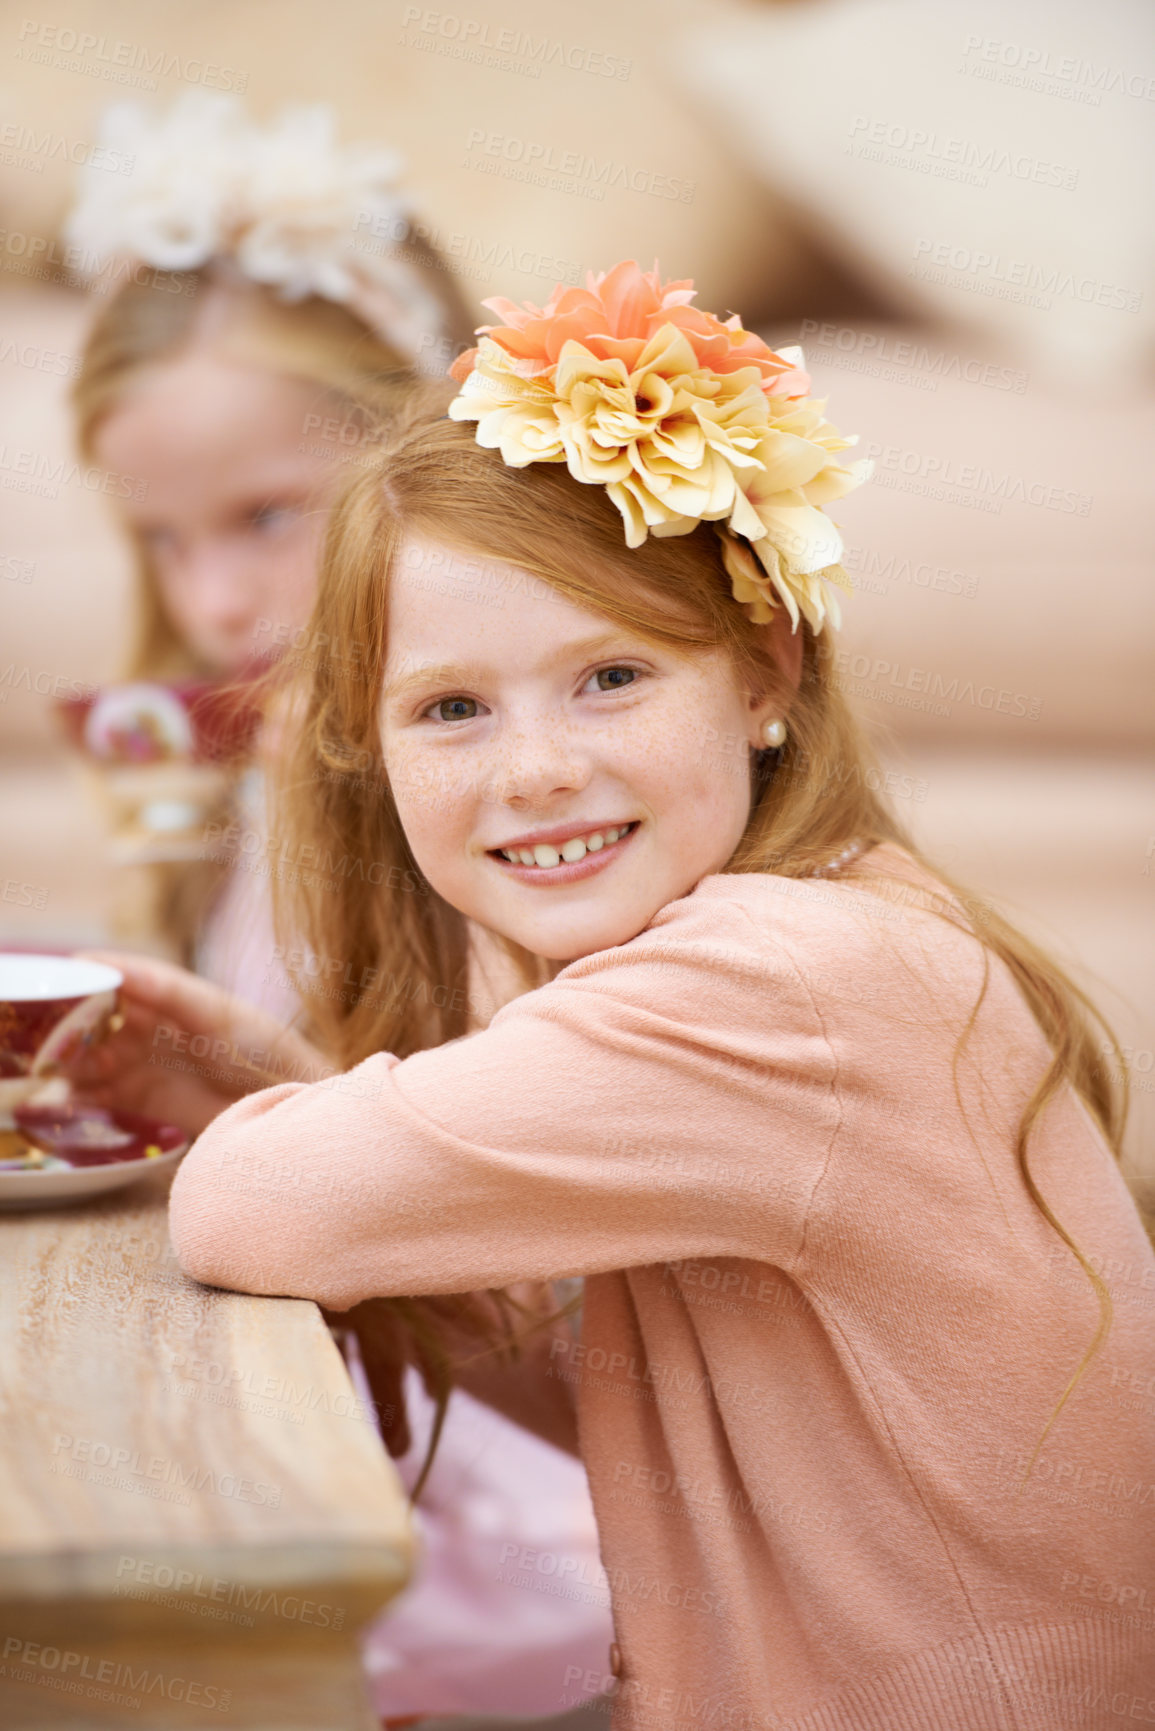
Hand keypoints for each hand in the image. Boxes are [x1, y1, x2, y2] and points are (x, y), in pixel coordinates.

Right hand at [68, 950, 330, 1136]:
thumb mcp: (219, 1014)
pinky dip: (79, 1097)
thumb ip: (168, 992)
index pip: (128, 976)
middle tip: (42, 1033)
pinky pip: (103, 1095)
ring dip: (69, 1063)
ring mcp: (150, 1063)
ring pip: (94, 1057)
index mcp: (178, 996)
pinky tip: (60, 1101)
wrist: (290, 1107)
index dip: (94, 972)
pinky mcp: (147, 1100)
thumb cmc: (267, 1052)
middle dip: (70, 1023)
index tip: (62, 968)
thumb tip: (116, 968)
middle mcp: (159, 1026)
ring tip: (46, 1070)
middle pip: (102, 1018)